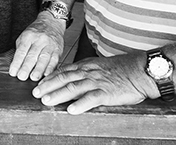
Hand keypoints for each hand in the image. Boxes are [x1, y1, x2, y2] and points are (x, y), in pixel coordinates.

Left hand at [8, 12, 64, 80]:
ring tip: (33, 78)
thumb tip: (16, 65)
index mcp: (29, 36)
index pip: (21, 51)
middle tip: (22, 77)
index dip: (17, 62)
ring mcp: (50, 44)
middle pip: (32, 55)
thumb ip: (21, 49)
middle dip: (26, 67)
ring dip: (38, 70)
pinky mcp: (58, 49)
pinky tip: (47, 74)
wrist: (52, 22)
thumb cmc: (36, 31)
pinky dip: (50, 68)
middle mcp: (39, 40)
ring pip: (44, 58)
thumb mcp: (24, 36)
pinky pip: (54, 60)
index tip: (13, 72)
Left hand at [31, 53, 154, 113]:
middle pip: (64, 78)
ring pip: (73, 88)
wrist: (140, 70)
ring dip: (58, 95)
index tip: (39, 82)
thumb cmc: (123, 69)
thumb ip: (88, 71)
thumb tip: (75, 76)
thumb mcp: (101, 66)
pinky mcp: (107, 93)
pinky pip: (91, 99)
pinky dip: (80, 104)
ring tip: (46, 101)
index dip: (50, 77)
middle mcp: (89, 72)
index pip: (64, 70)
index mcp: (87, 66)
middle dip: (48, 85)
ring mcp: (97, 82)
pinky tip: (71, 110)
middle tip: (35, 93)